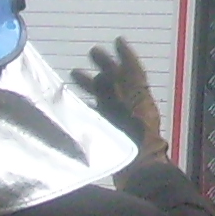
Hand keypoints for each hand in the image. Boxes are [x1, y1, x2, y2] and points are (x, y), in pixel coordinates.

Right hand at [73, 38, 166, 158]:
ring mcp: (125, 119)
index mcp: (140, 99)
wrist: (139, 174)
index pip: (134, 72)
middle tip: (92, 52)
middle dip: (106, 65)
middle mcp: (133, 106)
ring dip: (94, 84)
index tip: (117, 41)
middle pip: (120, 80)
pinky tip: (77, 102)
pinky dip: (91, 104)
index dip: (126, 55)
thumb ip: (112, 95)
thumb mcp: (122, 115)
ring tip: (74, 74)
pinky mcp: (115, 133)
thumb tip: (104, 74)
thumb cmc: (133, 144)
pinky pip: (102, 112)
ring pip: (109, 95)